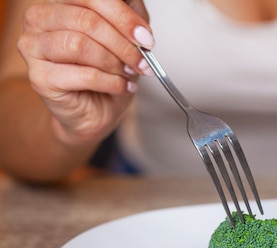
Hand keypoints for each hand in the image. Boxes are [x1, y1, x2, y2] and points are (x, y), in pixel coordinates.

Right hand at [16, 0, 152, 145]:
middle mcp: (39, 20)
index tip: (146, 37)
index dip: (123, 16)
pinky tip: (122, 87)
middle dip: (123, 43)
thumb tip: (136, 8)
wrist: (95, 111)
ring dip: (114, 62)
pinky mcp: (39, 77)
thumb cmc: (106, 72)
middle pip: (87, 20)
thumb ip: (129, 17)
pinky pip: (84, 75)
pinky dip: (111, 82)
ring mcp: (33, 48)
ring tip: (129, 73)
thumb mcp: (125, 38)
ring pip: (81, 45)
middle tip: (142, 60)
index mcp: (59, 4)